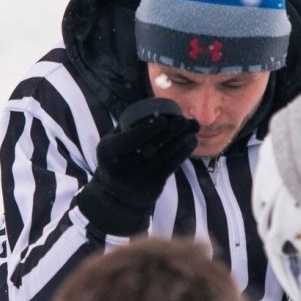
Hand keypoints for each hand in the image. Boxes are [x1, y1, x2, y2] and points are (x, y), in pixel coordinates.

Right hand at [77, 98, 198, 234]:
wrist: (117, 195)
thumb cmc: (119, 157)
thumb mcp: (114, 142)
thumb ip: (128, 126)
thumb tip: (155, 105)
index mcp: (107, 152)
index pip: (129, 141)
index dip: (146, 130)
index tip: (163, 118)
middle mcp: (119, 168)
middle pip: (149, 148)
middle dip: (169, 133)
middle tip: (184, 120)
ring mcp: (135, 181)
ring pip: (162, 158)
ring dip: (180, 142)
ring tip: (193, 128)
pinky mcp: (150, 188)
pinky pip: (169, 168)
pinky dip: (181, 154)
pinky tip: (191, 141)